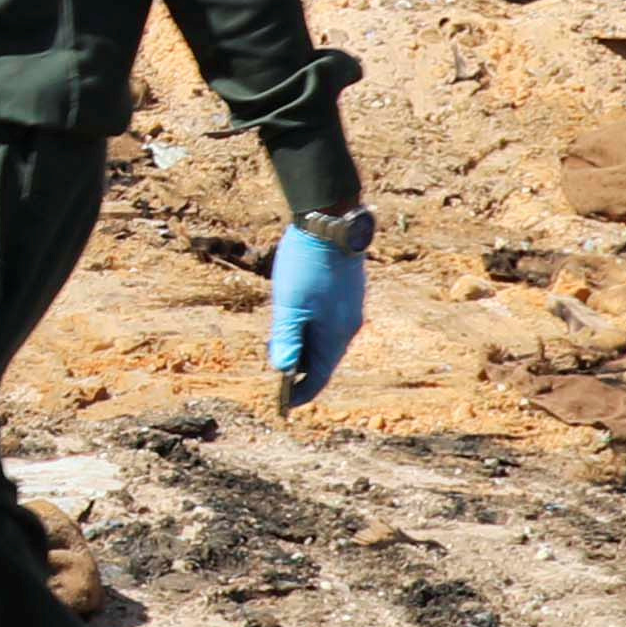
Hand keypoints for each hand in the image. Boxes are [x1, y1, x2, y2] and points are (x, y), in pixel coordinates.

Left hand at [266, 225, 369, 409]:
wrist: (331, 224)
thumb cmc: (307, 266)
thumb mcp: (288, 306)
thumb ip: (286, 339)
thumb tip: (283, 370)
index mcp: (336, 336)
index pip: (319, 377)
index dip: (300, 392)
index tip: (283, 403)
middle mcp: (349, 327)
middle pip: (323, 359)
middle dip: (298, 366)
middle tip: (274, 360)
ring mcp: (351, 309)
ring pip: (326, 339)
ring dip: (304, 343)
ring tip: (279, 335)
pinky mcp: (349, 293)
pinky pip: (329, 321)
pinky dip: (312, 326)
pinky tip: (295, 314)